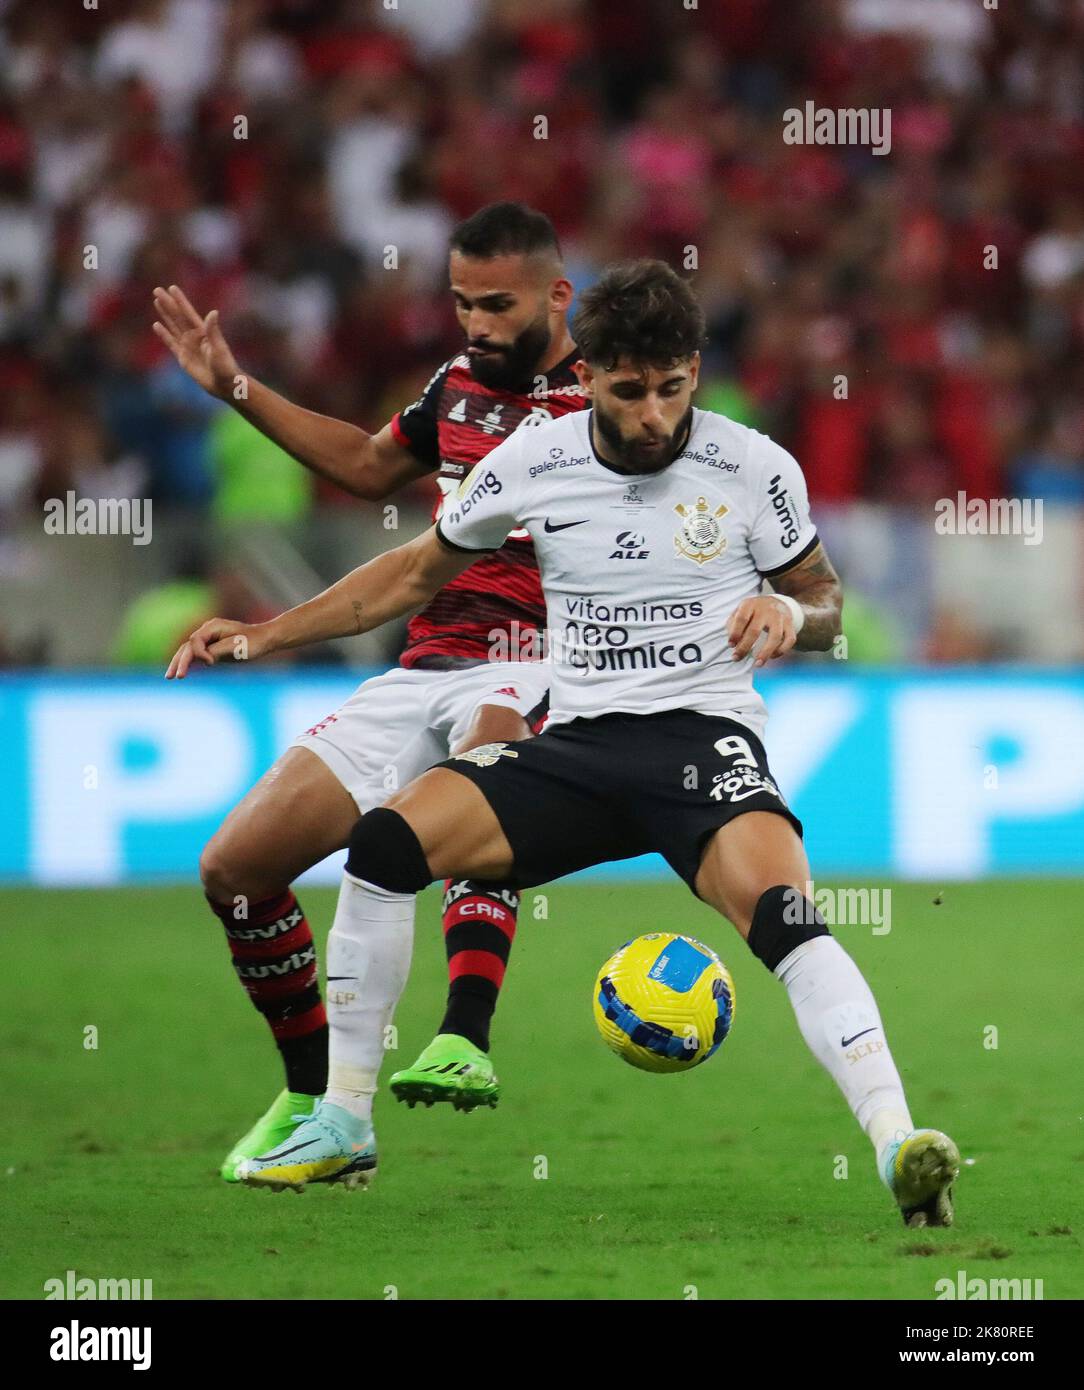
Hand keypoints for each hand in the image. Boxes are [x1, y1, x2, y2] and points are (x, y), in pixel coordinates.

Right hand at [152, 284, 241, 400]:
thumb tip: (213, 312)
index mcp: (203, 332)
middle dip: (168, 303)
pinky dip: (164, 334)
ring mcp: (188, 346)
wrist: (224, 385)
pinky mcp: (182, 357)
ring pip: (173, 326)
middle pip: (177, 316)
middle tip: (157, 290)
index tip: (172, 288)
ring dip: (165, 314)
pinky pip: (171, 343)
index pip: (188, 312)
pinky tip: (156, 324)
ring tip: (156, 301)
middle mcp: (194, 336)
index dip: (180, 300)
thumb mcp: (219, 348)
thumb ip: (213, 331)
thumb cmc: (225, 367)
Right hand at [165, 618, 275, 679]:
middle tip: (172, 677)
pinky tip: (181, 672)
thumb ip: (216, 652)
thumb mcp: (235, 647)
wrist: (264, 639)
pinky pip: (196, 655)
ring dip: (179, 663)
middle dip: (179, 661)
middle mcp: (208, 630)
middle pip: (187, 646)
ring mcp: (208, 638)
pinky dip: (188, 663)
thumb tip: (203, 660)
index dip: (199, 653)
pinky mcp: (211, 647)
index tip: (211, 663)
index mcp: (213, 627)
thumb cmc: (252, 642)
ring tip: (170, 677)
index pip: (195, 640)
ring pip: (188, 650)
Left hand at [726, 595, 798, 667]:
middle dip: (744, 647)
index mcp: (750, 605)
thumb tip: (734, 644)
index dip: (735, 633)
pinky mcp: (790, 624)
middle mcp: (766, 609)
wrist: (775, 602)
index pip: (741, 619)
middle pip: (755, 630)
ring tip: (758, 664)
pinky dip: (781, 650)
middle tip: (737, 658)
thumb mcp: (740, 611)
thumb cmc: (753, 611)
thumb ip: (733, 625)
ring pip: (775, 637)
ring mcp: (780, 616)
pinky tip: (772, 656)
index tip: (731, 645)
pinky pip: (789, 639)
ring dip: (766, 653)